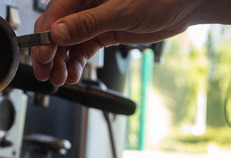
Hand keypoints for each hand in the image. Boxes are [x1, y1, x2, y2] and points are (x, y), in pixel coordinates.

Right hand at [32, 0, 198, 85]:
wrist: (188, 4)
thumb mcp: (121, 11)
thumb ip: (87, 23)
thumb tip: (58, 33)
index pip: (55, 14)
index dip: (45, 38)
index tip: (43, 58)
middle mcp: (86, 3)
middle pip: (57, 30)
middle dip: (50, 54)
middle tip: (46, 74)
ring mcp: (95, 18)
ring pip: (69, 43)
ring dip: (63, 62)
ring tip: (62, 78)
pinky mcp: (105, 31)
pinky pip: (83, 48)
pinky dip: (77, 63)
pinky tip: (74, 74)